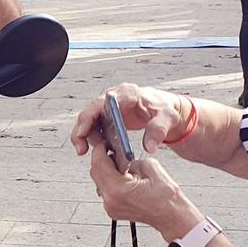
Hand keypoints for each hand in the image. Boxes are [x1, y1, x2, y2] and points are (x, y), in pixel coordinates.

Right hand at [70, 83, 194, 157]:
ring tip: (95, 152)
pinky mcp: (109, 116)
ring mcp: (109, 107)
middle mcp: (114, 98)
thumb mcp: (167, 118)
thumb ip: (158, 131)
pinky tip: (100, 150)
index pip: (100, 103)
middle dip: (81, 132)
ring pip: (88, 121)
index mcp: (126, 93)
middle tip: (82, 150)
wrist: (166, 110)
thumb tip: (149, 147)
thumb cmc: (165, 109)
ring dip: (86, 137)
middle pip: (89, 113)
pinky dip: (92, 138)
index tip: (82, 133)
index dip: (88, 118)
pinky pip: (94, 126)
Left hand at [86, 141, 196, 236]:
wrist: (172, 217)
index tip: (104, 144)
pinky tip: (123, 178)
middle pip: (96, 173)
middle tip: (111, 151)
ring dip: (106, 171)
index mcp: (119, 189)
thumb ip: (133, 160)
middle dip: (102, 159)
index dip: (100, 150)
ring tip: (121, 166)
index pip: (99, 164)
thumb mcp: (152, 167)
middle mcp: (111, 200)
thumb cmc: (167, 198)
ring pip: (99, 182)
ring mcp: (111, 207)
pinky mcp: (113, 210)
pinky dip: (110, 181)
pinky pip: (105, 191)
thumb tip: (124, 157)